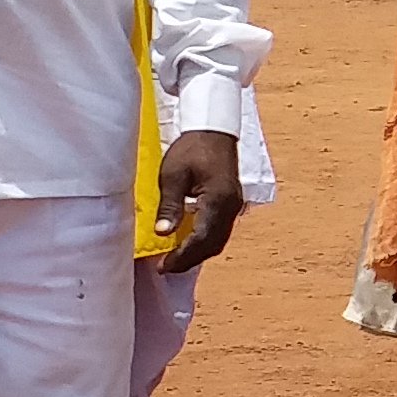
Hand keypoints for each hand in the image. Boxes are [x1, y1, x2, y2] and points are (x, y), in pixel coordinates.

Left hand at [154, 128, 246, 270]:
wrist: (213, 129)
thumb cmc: (191, 149)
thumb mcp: (173, 175)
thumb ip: (170, 205)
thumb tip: (163, 233)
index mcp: (217, 200)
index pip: (201, 238)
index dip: (182, 256)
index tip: (163, 266)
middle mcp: (230, 207)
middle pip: (213, 244)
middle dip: (190, 259)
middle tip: (166, 267)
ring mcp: (234, 206)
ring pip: (218, 240)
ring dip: (198, 252)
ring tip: (175, 258)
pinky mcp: (231, 203)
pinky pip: (220, 230)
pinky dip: (205, 241)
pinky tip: (188, 240)